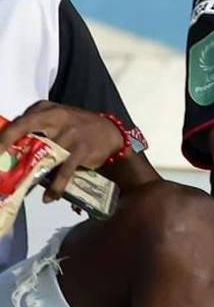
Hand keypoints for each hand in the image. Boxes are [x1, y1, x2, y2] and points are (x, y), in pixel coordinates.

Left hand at [0, 101, 123, 201]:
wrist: (110, 133)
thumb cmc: (76, 128)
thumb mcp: (56, 119)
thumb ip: (35, 128)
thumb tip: (7, 149)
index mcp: (47, 110)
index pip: (21, 121)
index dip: (4, 136)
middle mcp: (57, 117)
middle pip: (25, 129)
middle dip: (6, 146)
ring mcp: (70, 133)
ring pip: (43, 156)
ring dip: (30, 177)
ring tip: (21, 191)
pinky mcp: (81, 149)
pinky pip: (64, 171)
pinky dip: (56, 186)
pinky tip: (49, 197)